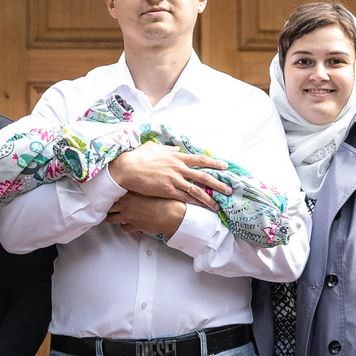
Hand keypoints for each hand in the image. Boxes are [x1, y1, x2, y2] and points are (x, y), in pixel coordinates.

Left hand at [106, 193, 187, 237]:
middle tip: (104, 205)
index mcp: (129, 193)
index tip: (106, 192)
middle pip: (108, 206)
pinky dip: (124, 226)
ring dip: (110, 217)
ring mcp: (128, 216)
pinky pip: (123, 227)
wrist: (173, 214)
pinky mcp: (134, 226)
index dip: (108, 193)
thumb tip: (137, 182)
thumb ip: (142, 185)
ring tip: (109, 215)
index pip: (111, 192)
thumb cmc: (166, 200)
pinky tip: (126, 223)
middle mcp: (126, 204)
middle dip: (106, 206)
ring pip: (110, 219)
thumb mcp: (152, 187)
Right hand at [110, 143, 228, 207]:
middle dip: (218, 184)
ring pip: (197, 190)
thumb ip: (167, 148)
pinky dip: (195, 204)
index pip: (200, 160)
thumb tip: (176, 147)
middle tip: (229, 190)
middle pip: (203, 176)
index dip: (214, 163)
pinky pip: (185, 199)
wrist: (127, 168)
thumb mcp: (154, 147)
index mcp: (176, 157)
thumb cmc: (138, 157)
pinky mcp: (168, 190)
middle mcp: (179, 168)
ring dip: (210, 198)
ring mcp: (174, 180)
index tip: (225, 166)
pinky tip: (202, 209)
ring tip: (219, 205)